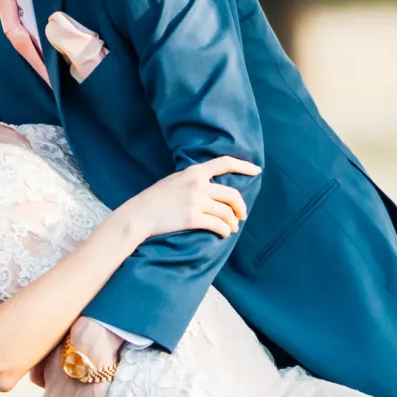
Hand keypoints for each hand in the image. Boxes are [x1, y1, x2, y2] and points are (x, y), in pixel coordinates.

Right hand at [122, 156, 258, 244]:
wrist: (140, 214)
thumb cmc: (156, 198)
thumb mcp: (175, 179)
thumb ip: (194, 179)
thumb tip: (212, 185)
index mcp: (194, 172)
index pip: (224, 163)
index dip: (244, 166)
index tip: (257, 171)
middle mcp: (198, 185)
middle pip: (232, 195)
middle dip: (241, 207)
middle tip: (241, 215)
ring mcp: (196, 202)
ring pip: (227, 213)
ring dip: (233, 223)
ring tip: (232, 228)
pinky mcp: (193, 219)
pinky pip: (218, 226)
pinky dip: (224, 231)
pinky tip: (223, 234)